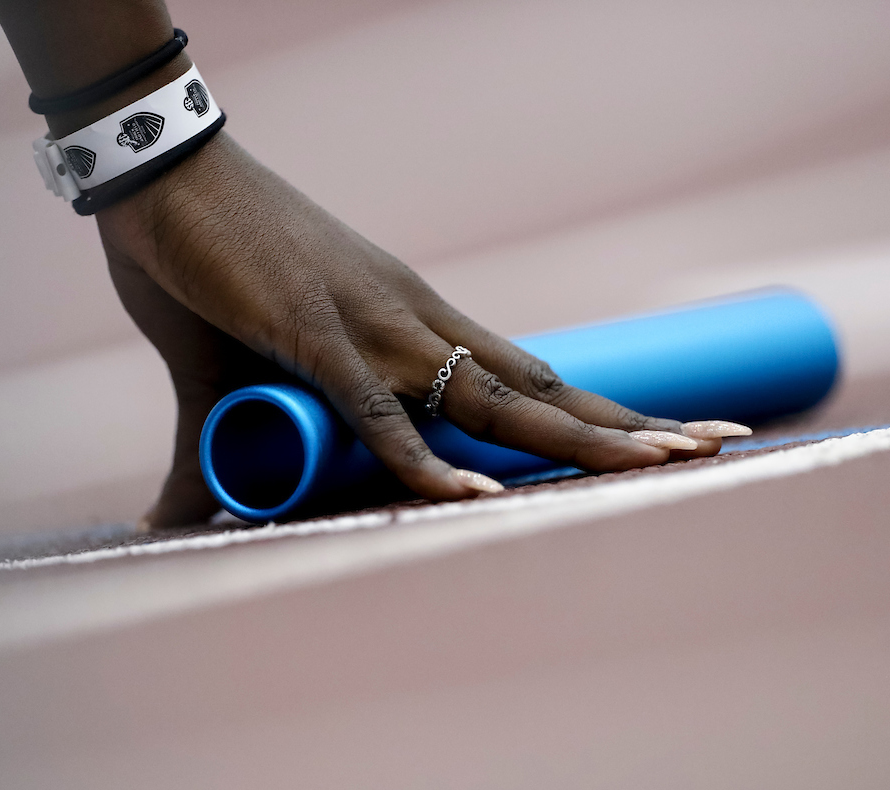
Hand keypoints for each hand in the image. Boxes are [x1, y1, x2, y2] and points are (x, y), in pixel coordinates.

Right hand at [98, 134, 741, 528]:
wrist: (168, 173)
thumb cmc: (219, 260)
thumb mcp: (250, 368)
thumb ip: (237, 447)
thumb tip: (185, 518)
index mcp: (417, 325)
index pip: (532, 378)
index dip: (604, 413)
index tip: (679, 434)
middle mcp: (416, 323)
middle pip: (541, 389)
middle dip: (630, 425)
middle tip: (722, 446)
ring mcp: (371, 328)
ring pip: (489, 396)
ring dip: (575, 437)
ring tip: (664, 467)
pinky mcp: (310, 334)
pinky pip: (376, 409)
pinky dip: (422, 456)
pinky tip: (473, 494)